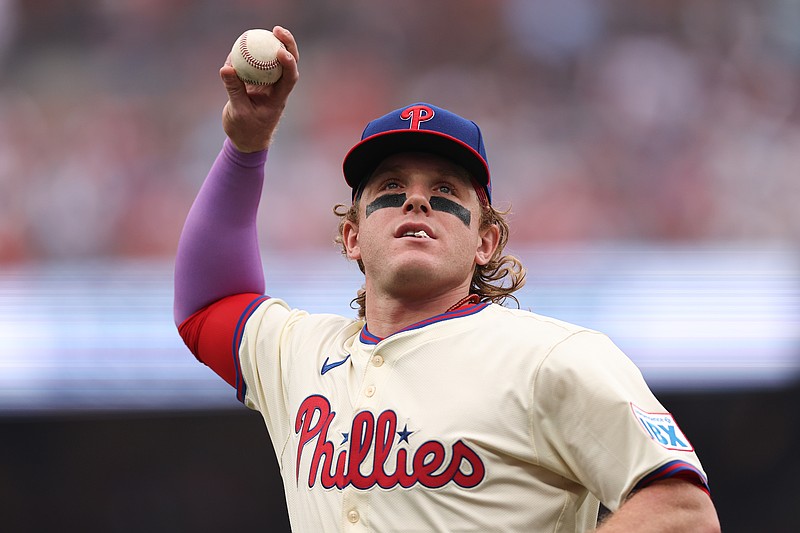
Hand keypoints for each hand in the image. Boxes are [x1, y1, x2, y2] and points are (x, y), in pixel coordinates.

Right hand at [220, 25, 298, 152]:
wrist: (246, 140)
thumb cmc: (245, 131)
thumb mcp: (238, 112)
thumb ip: (234, 90)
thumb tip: (226, 67)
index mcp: (278, 99)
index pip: (289, 78)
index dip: (288, 63)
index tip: (280, 51)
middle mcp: (277, 89)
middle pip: (288, 64)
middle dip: (286, 45)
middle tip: (276, 30)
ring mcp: (268, 85)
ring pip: (275, 62)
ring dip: (272, 45)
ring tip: (264, 30)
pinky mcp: (258, 83)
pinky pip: (257, 65)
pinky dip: (252, 55)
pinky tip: (244, 44)